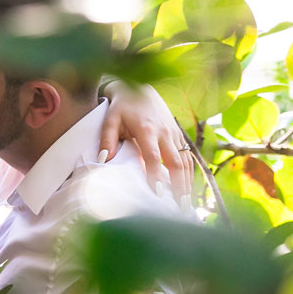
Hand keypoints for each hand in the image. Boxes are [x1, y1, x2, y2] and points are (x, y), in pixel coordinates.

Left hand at [99, 81, 192, 205]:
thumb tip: (103, 161)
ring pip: (186, 161)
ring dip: (187, 183)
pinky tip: (188, 189)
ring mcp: (174, 133)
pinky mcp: (179, 134)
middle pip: (176, 162)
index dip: (156, 174)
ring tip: (187, 205)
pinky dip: (190, 174)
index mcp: (147, 129)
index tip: (158, 194)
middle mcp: (165, 132)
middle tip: (180, 208)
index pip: (153, 156)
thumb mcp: (111, 119)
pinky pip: (188, 157)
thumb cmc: (123, 106)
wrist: (141, 86)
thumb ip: (107, 140)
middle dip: (179, 186)